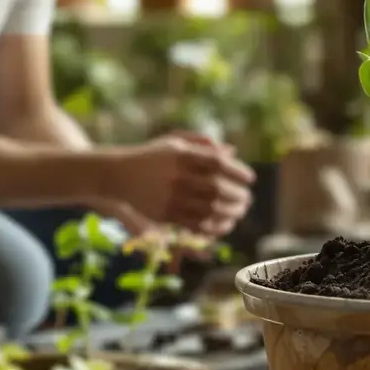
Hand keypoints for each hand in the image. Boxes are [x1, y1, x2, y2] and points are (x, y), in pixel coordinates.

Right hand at [107, 132, 254, 237]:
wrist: (118, 174)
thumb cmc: (152, 156)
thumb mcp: (175, 142)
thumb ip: (203, 145)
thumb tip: (232, 152)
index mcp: (181, 154)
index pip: (219, 164)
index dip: (238, 172)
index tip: (250, 179)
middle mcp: (177, 175)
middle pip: (217, 189)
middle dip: (238, 196)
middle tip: (247, 199)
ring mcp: (170, 196)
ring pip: (209, 209)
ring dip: (230, 213)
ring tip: (239, 212)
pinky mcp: (164, 214)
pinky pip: (196, 224)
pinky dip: (214, 226)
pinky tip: (223, 225)